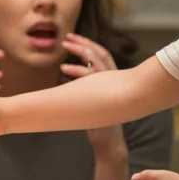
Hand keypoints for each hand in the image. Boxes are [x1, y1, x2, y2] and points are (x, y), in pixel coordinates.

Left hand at [61, 33, 125, 153]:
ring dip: (81, 53)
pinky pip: (91, 79)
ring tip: (65, 48)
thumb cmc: (98, 121)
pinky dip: (77, 71)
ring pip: (97, 63)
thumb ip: (86, 84)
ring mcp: (111, 88)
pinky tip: (64, 69)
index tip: (73, 38)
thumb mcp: (92, 98)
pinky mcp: (105, 97)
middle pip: (101, 54)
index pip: (102, 55)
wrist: (107, 142)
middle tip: (67, 37)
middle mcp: (114, 80)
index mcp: (112, 78)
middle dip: (84, 43)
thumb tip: (70, 72)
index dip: (89, 44)